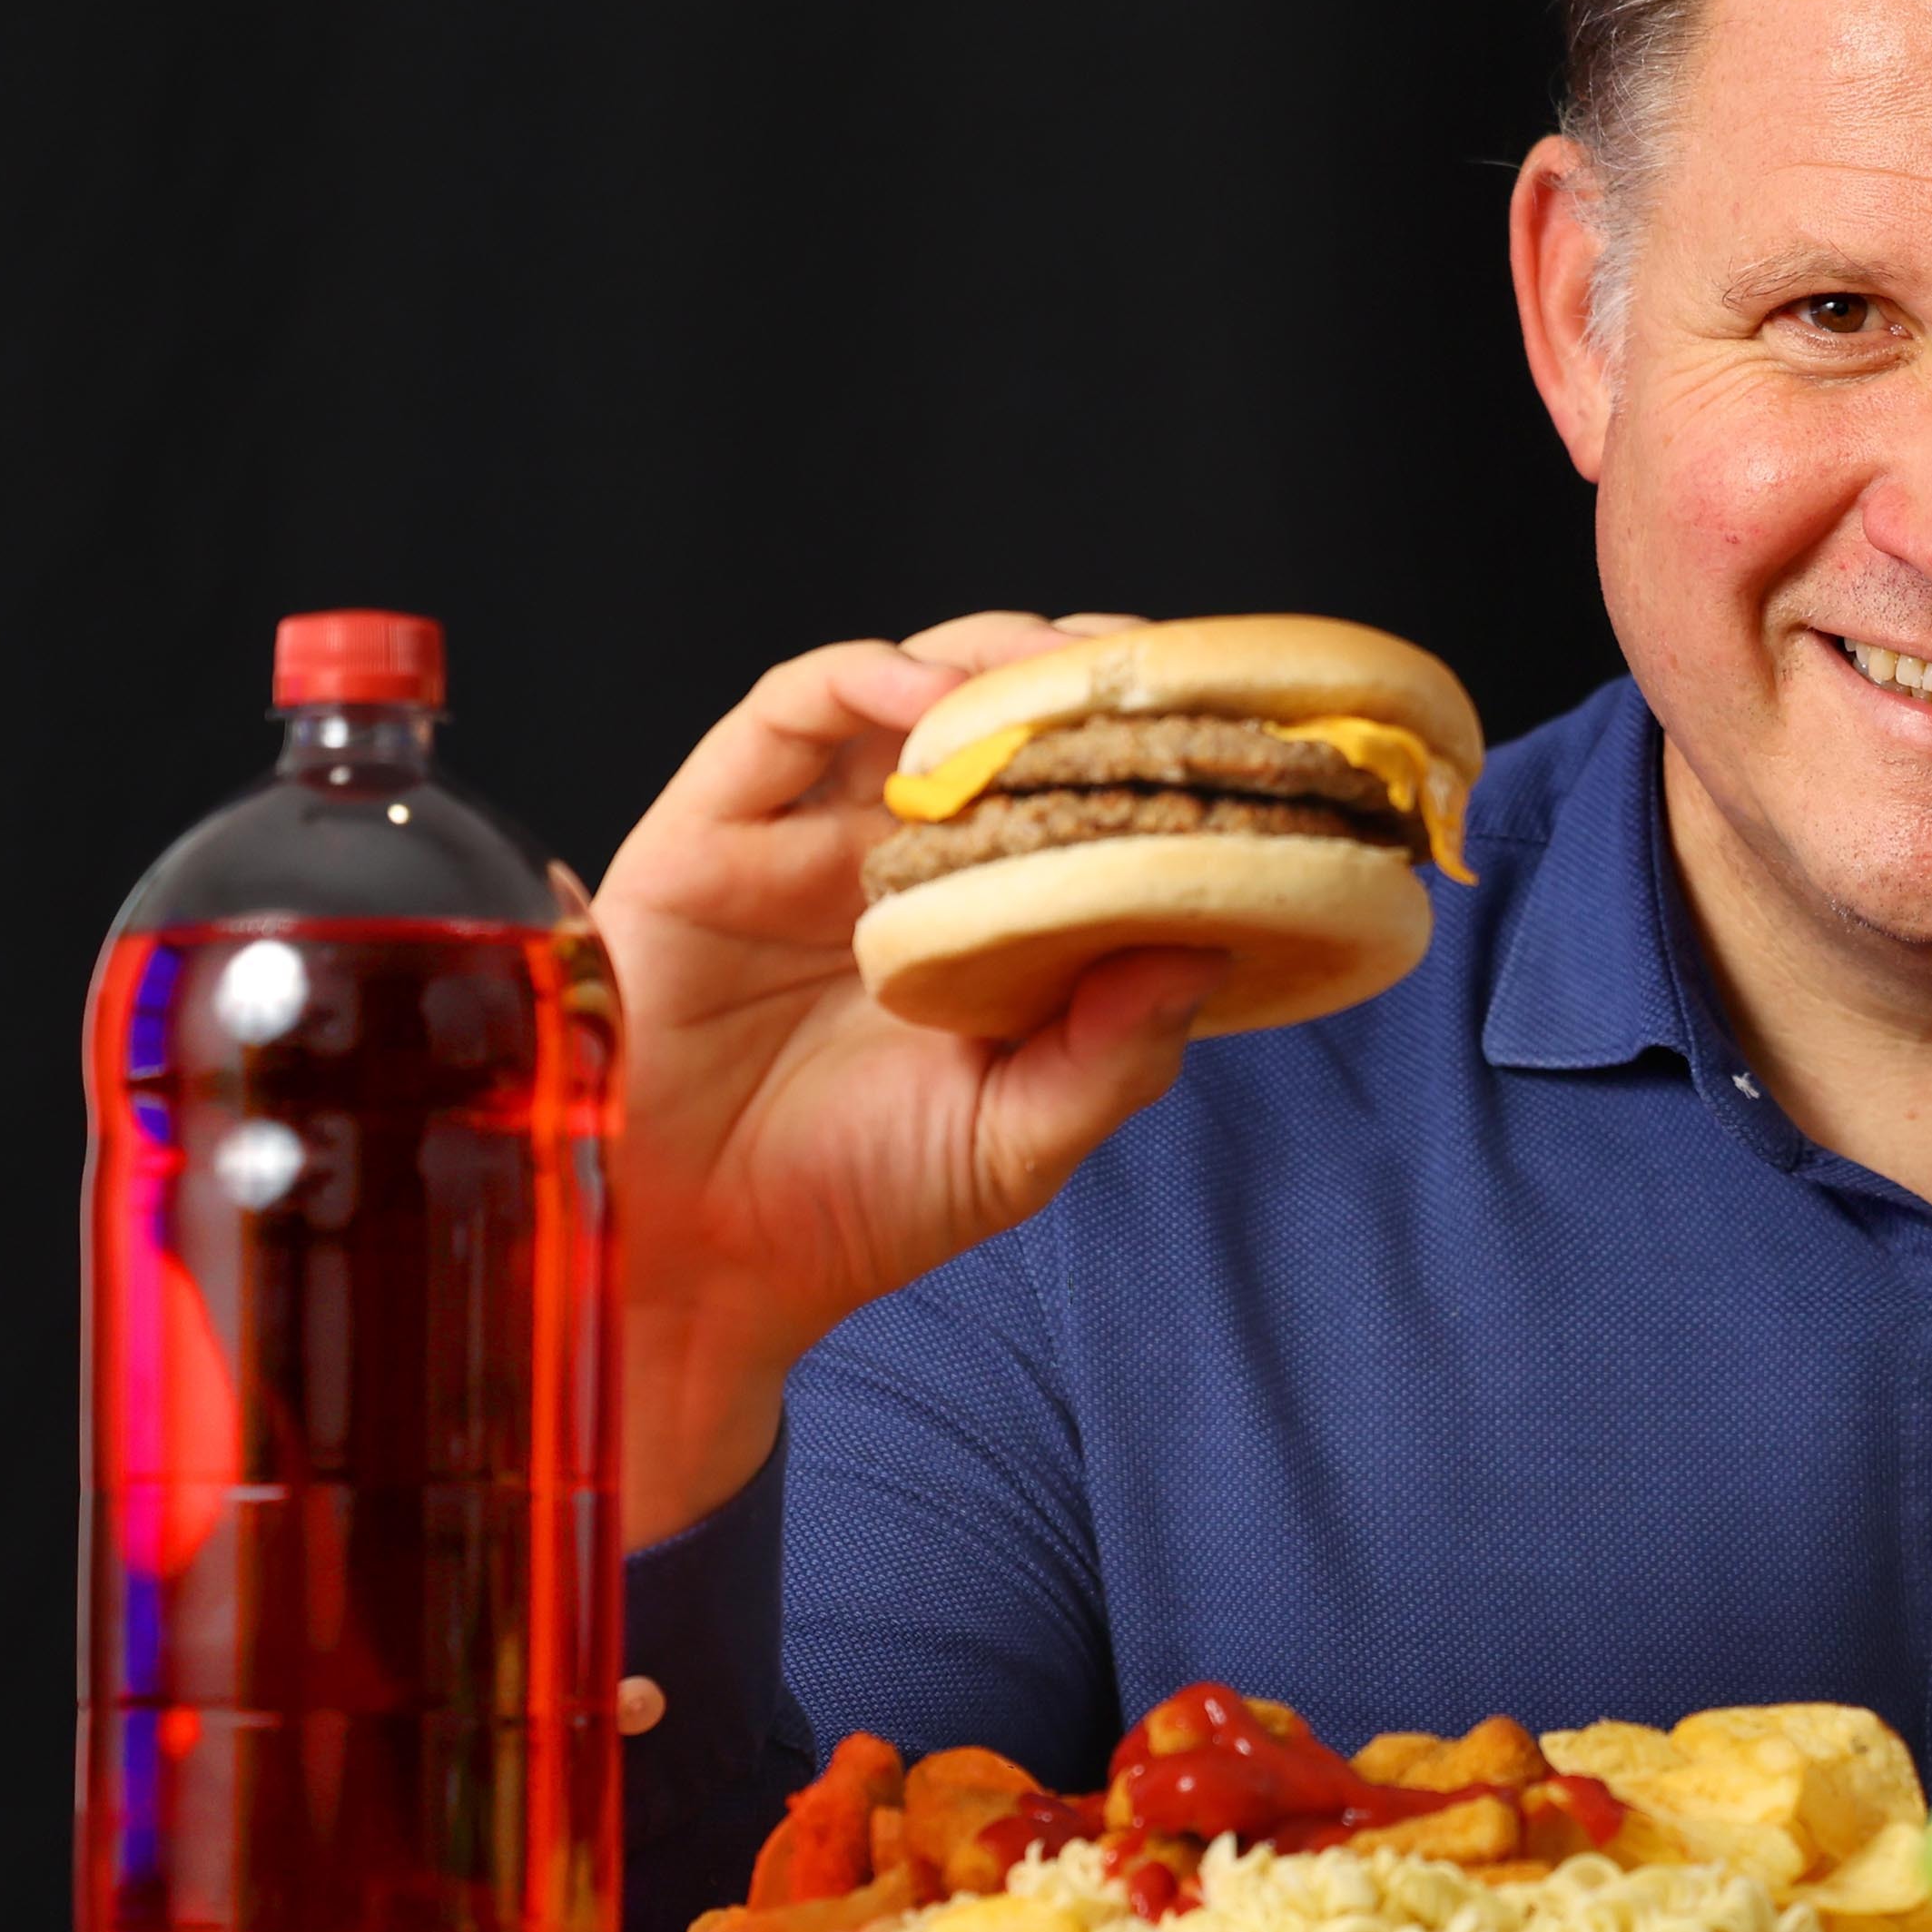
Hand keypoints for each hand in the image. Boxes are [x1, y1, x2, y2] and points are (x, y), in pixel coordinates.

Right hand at [592, 612, 1226, 1535]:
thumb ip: (1115, 1052)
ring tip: (1057, 671)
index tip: (1235, 717)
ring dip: (987, 659)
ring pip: (906, 690)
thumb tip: (1210, 941)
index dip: (1147, 743)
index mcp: (982, 921)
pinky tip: (926, 698)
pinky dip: (862, 679)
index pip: (1075, 792)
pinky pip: (785, 716)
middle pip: (999, 716)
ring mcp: (805, 839)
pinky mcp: (709, 834)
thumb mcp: (1020, 1142)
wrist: (696, 1271)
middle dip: (1080, 674)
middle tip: (1157, 667)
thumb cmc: (859, 1208)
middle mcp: (898, 862)